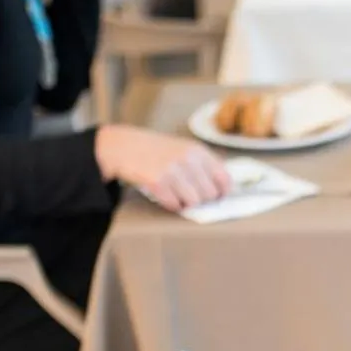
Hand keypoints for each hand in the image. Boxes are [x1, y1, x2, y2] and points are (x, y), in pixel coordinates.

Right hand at [94, 126, 231, 211]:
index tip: (218, 196)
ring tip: (176, 193)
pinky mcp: (157, 182)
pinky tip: (165, 195)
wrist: (126, 146)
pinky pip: (174, 205)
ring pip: (193, 202)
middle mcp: (188, 159)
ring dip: (185, 202)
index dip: (223, 192)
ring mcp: (172, 170)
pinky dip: (171, 204)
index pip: (224, 178)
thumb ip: (203, 165)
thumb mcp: (184, 149)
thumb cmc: (158, 151)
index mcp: (198, 151)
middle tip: (189, 194)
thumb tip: (222, 190)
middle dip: (201, 198)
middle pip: (209, 194)